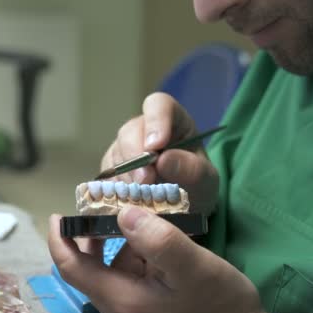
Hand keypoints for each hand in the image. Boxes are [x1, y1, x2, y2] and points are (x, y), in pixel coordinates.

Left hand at [48, 207, 267, 312]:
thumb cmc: (221, 305)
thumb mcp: (195, 269)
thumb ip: (160, 241)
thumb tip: (124, 214)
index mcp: (121, 299)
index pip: (71, 267)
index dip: (60, 240)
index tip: (58, 215)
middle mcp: (119, 305)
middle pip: (87, 266)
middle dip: (89, 233)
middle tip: (99, 203)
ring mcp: (132, 305)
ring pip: (109, 266)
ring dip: (113, 239)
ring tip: (127, 210)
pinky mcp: (146, 302)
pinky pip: (129, 271)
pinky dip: (132, 250)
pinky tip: (149, 233)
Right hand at [101, 92, 217, 213]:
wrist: (183, 206)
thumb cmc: (197, 185)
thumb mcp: (206, 180)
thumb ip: (192, 169)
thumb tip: (163, 160)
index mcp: (172, 120)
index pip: (159, 105)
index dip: (155, 121)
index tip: (156, 145)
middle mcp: (144, 129)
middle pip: (130, 131)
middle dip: (135, 156)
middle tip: (146, 180)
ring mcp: (125, 147)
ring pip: (116, 153)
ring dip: (127, 176)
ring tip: (143, 196)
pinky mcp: (112, 167)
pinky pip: (107, 173)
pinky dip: (118, 187)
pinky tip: (132, 199)